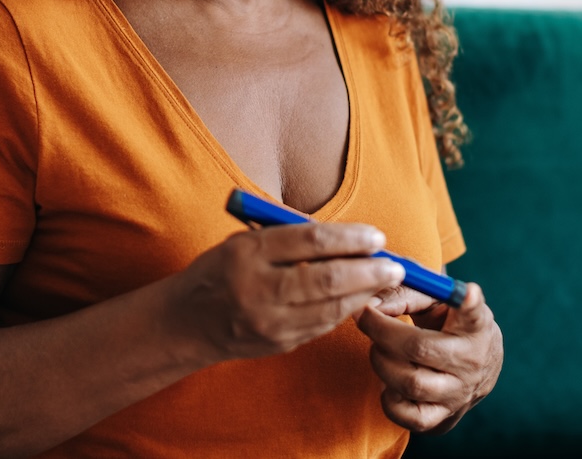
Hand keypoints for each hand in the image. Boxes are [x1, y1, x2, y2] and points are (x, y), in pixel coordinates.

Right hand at [170, 223, 407, 363]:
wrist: (187, 322)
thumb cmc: (220, 271)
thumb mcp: (243, 242)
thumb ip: (288, 237)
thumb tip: (346, 237)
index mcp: (247, 252)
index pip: (309, 241)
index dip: (349, 238)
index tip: (375, 236)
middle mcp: (258, 289)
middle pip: (327, 278)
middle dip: (368, 270)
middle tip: (394, 264)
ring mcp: (270, 322)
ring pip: (331, 308)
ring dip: (366, 293)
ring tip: (388, 280)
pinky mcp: (280, 344)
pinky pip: (323, 325)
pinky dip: (347, 310)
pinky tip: (363, 299)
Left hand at [356, 282, 502, 432]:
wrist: (470, 366)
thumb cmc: (445, 323)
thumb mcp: (434, 300)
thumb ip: (403, 293)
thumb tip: (369, 302)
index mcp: (474, 326)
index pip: (475, 315)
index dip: (470, 304)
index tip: (468, 292)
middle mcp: (471, 361)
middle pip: (419, 348)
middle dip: (381, 332)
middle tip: (367, 319)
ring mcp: (458, 394)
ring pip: (410, 383)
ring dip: (381, 362)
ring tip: (379, 349)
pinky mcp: (443, 418)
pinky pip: (407, 415)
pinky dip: (387, 397)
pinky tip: (389, 380)